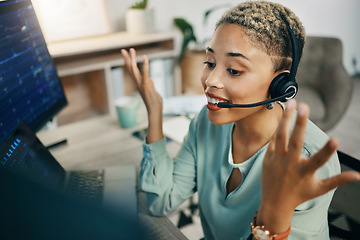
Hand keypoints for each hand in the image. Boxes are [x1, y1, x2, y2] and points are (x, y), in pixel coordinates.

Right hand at [121, 48, 163, 142]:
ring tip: (132, 50)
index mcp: (139, 84)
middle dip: (127, 59)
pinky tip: (145, 57)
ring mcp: (141, 84)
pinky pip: (145, 74)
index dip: (129, 62)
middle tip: (124, 49)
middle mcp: (138, 83)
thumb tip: (149, 78)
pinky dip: (145, 66)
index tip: (126, 54)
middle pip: (130, 69)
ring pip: (134, 70)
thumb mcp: (153, 90)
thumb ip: (150, 83)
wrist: (155, 111)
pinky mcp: (146, 86)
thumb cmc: (155, 102)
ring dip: (133, 59)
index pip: (132, 71)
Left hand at [257, 99, 359, 233]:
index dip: (328, 151)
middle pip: (295, 142)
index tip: (336, 139)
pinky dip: (279, 126)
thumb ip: (338, 180)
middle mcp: (290, 165)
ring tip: (292, 102)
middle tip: (305, 106)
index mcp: (305, 172)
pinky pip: (273, 138)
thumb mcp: (320, 189)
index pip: (319, 161)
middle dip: (300, 123)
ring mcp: (277, 160)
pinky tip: (284, 113)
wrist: (274, 203)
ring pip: (281, 136)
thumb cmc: (300, 194)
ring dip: (286, 118)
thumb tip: (358, 175)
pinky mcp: (267, 157)